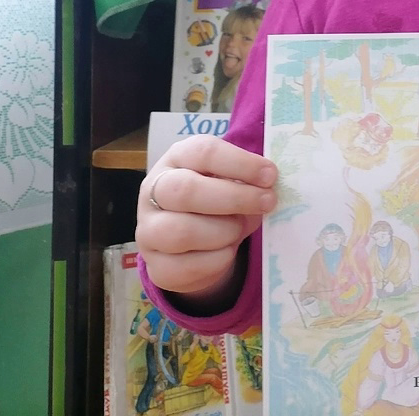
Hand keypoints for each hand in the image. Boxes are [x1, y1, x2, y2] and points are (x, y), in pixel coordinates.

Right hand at [135, 135, 276, 301]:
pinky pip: (187, 266)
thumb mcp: (232, 180)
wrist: (194, 242)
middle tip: (267, 202)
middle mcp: (154, 191)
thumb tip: (268, 189)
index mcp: (177, 159)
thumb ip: (247, 180)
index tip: (270, 176)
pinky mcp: (156, 266)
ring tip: (240, 228)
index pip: (202, 152)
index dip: (240, 163)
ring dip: (224, 231)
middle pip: (185, 191)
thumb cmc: (219, 199)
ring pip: (182, 232)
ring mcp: (149, 230)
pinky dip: (218, 259)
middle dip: (234, 198)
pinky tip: (228, 250)